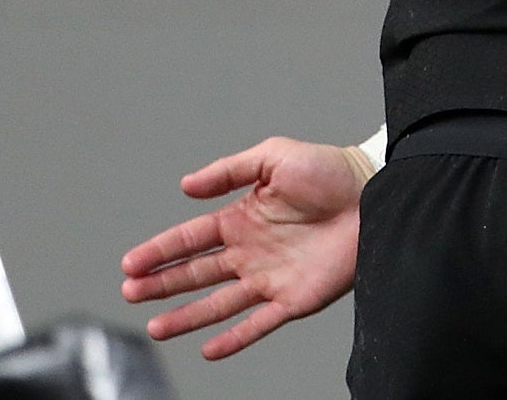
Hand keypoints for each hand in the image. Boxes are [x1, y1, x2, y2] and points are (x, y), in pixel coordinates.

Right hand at [120, 137, 365, 359]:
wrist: (375, 193)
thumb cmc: (329, 171)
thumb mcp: (274, 157)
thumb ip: (229, 170)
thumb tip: (186, 186)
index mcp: (242, 218)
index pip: (191, 238)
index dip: (160, 251)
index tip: (131, 264)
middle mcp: (250, 252)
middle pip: (197, 273)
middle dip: (163, 284)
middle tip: (131, 293)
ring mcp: (270, 278)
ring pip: (219, 303)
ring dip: (187, 316)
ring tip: (156, 327)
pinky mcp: (294, 299)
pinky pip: (258, 323)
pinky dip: (234, 338)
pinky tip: (208, 348)